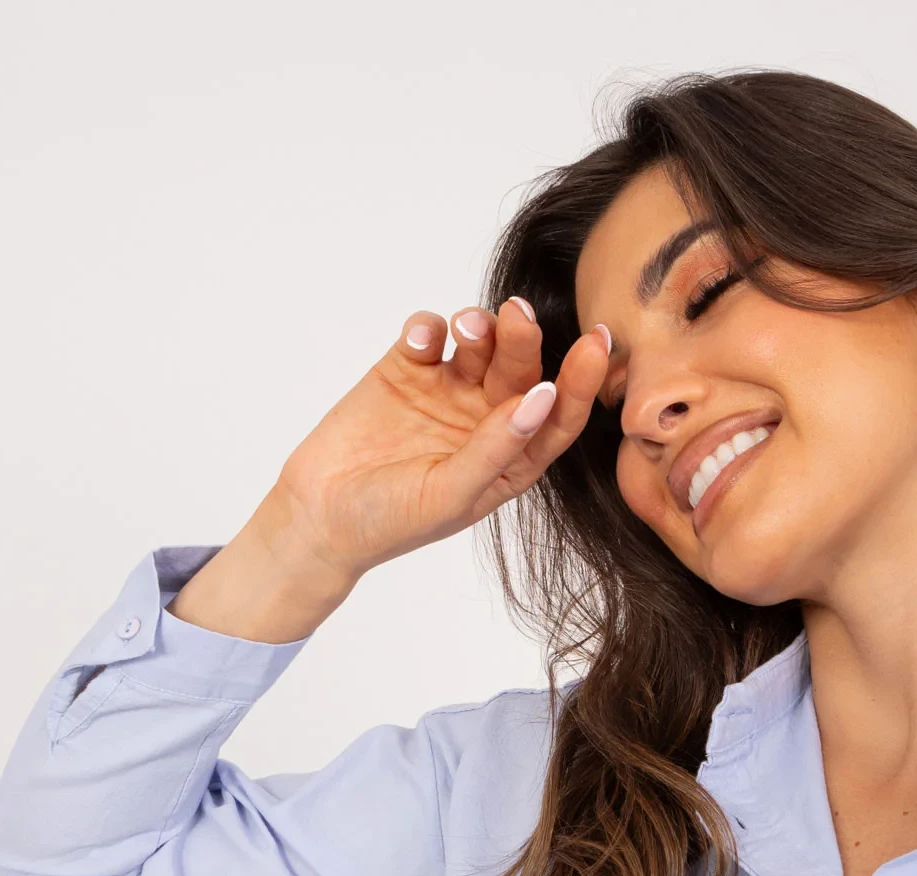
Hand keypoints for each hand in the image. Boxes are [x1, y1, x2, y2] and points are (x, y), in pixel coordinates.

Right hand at [270, 296, 608, 582]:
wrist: (319, 516)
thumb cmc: (391, 520)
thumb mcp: (451, 493)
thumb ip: (497, 447)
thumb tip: (542, 398)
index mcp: (512, 458)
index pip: (558, 415)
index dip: (581, 381)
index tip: (597, 344)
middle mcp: (487, 420)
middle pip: (520, 370)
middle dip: (523, 341)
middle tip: (517, 315)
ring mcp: (447, 391)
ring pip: (479, 344)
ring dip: (479, 328)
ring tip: (465, 328)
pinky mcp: (407, 369)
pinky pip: (428, 335)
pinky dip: (428, 327)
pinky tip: (421, 339)